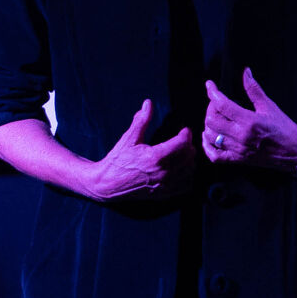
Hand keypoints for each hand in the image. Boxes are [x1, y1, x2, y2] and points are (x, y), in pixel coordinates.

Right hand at [77, 99, 195, 202]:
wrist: (106, 184)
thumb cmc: (117, 160)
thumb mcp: (129, 138)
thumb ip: (141, 120)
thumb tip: (148, 103)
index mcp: (155, 157)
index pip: (182, 143)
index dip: (186, 134)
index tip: (184, 130)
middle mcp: (163, 172)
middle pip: (189, 156)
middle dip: (188, 146)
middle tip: (182, 141)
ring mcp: (164, 185)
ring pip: (190, 170)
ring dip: (189, 160)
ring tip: (182, 154)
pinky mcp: (163, 194)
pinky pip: (186, 185)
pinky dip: (188, 176)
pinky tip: (181, 169)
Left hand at [203, 67, 296, 167]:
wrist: (296, 151)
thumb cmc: (284, 128)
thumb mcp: (270, 106)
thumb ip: (254, 89)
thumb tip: (245, 72)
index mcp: (250, 121)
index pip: (222, 105)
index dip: (213, 93)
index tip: (210, 85)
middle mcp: (242, 136)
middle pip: (212, 120)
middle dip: (210, 108)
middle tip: (216, 103)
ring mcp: (238, 150)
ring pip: (210, 136)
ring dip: (208, 124)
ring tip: (216, 117)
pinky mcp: (238, 160)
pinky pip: (215, 156)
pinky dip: (207, 146)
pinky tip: (210, 136)